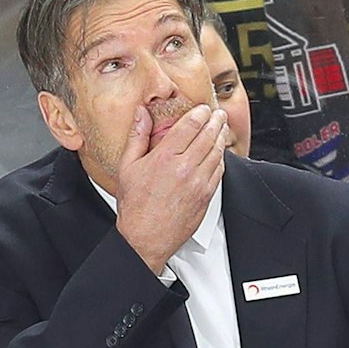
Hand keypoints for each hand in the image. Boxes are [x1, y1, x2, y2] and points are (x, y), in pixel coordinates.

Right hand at [115, 102, 229, 274]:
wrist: (145, 238)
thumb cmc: (135, 206)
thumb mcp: (127, 167)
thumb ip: (137, 136)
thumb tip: (141, 112)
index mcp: (165, 158)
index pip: (190, 126)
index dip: (200, 113)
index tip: (204, 108)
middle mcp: (185, 169)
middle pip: (208, 136)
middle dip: (215, 121)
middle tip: (218, 113)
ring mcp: (198, 183)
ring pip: (216, 153)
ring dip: (220, 137)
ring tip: (221, 128)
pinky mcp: (206, 197)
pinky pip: (219, 172)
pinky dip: (221, 159)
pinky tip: (218, 153)